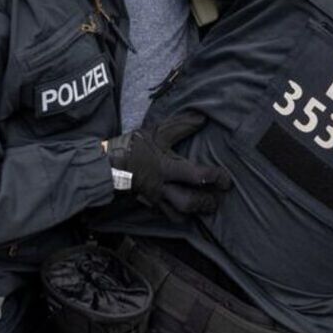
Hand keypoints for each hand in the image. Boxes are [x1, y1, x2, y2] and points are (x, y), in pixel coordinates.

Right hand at [107, 112, 233, 216]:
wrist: (106, 163)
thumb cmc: (133, 146)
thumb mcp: (156, 132)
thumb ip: (181, 126)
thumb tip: (203, 117)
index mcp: (166, 167)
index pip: (196, 176)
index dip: (215, 178)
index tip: (226, 179)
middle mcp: (162, 186)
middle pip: (187, 203)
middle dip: (204, 204)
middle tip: (216, 201)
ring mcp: (155, 197)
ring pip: (177, 215)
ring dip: (192, 213)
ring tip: (202, 208)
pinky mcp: (148, 203)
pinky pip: (165, 214)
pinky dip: (177, 214)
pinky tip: (183, 209)